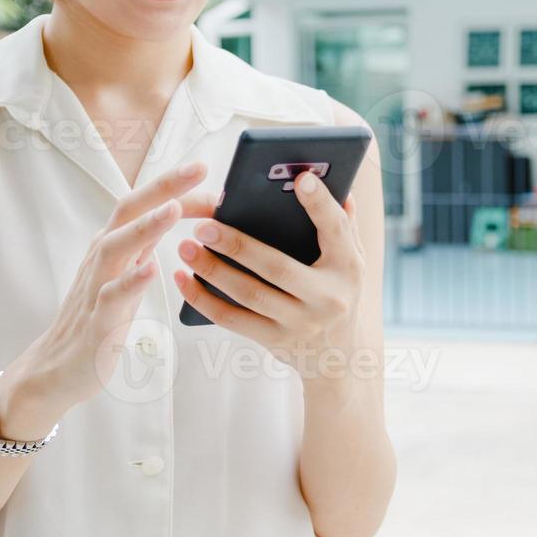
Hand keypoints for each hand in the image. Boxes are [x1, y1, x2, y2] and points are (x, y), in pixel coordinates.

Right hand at [0, 160, 209, 437]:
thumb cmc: (99, 317)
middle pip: (128, 211)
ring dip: (145, 226)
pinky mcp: (97, 322)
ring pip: (116, 247)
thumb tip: (178, 212)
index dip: (173, 185)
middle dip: (163, 187)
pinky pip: (111, 297)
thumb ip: (147, 242)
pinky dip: (130, 281)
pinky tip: (151, 269)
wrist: (56, 368)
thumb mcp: (125, 272)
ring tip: (173, 209)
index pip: (143, 204)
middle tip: (198, 168)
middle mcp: (102, 258)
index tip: (205, 169)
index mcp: (113, 245)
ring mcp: (96, 287)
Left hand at [171, 170, 366, 380]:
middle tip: (204, 225)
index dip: (320, 204)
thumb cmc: (340, 292)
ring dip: (212, 271)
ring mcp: (300, 323)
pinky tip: (183, 279)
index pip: (336, 230)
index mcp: (348, 267)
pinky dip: (204, 300)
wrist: (342, 358)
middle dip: (238, 245)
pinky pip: (233, 320)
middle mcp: (328, 298)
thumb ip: (343, 224)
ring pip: (250, 295)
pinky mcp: (275, 340)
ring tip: (186, 247)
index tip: (301, 178)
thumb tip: (337, 183)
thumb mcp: (353, 260)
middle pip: (278, 268)